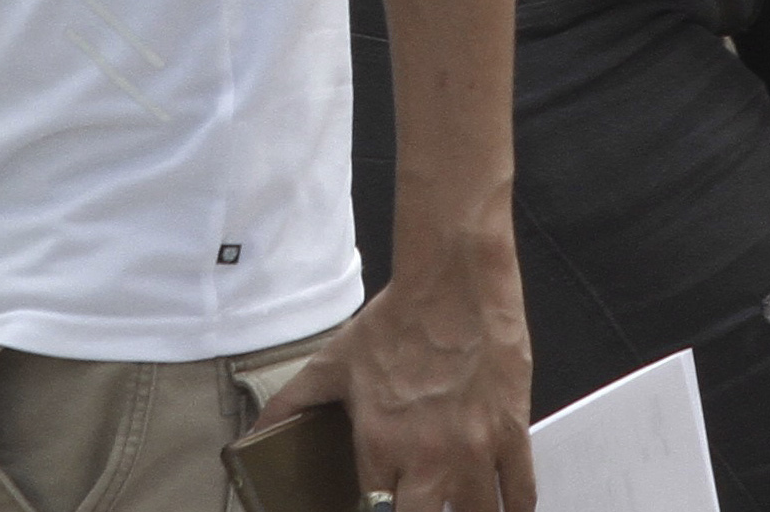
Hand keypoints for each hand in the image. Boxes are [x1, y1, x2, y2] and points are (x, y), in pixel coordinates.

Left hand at [261, 222, 535, 511]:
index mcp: (380, 445)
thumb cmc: (396, 320)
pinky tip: (506, 509)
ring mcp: (475, 447)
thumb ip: (289, 405)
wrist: (453, 280)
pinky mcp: (510, 430)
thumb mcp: (332, 364)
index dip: (376, 511)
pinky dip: (514, 507)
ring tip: (457, 507)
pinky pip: (519, 492)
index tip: (382, 503)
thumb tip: (249, 435)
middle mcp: (428, 456)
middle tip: (420, 504)